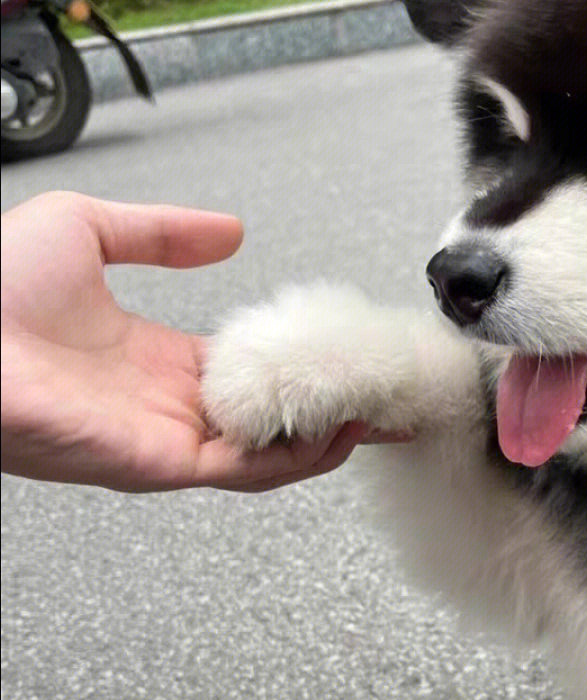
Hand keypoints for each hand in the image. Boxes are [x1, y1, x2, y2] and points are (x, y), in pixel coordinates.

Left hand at [1, 191, 372, 491]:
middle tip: (382, 392)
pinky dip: (298, 457)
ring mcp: (167, 437)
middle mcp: (166, 405)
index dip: (299, 367)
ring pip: (270, 455)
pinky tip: (338, 430)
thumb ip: (163, 233)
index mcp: (152, 359)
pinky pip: (246, 470)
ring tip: (376, 411)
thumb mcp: (90, 228)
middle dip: (330, 410)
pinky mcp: (162, 460)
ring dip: (328, 437)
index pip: (246, 375)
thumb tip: (230, 231)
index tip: (343, 353)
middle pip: (270, 422)